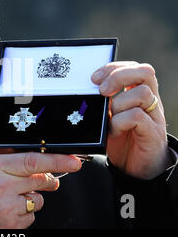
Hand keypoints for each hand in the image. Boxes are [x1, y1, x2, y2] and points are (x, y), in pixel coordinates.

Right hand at [0, 152, 81, 227]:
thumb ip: (3, 162)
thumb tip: (27, 164)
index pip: (33, 161)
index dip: (58, 160)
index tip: (74, 161)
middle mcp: (3, 188)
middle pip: (41, 180)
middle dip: (48, 179)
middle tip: (48, 179)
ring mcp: (7, 209)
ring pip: (36, 201)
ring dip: (30, 198)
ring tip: (10, 198)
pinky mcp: (9, 227)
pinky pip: (29, 219)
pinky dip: (23, 214)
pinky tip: (7, 210)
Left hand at [92, 61, 170, 178]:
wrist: (137, 169)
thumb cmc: (121, 139)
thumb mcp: (109, 117)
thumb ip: (102, 103)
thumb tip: (81, 92)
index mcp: (138, 93)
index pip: (133, 67)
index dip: (113, 67)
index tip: (94, 78)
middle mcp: (150, 101)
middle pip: (145, 72)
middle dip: (118, 76)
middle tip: (101, 90)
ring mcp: (154, 116)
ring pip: (142, 93)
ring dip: (118, 103)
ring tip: (108, 117)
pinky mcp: (153, 133)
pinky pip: (138, 117)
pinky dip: (120, 121)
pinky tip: (112, 130)